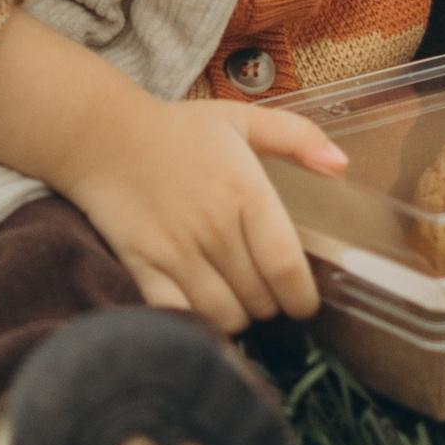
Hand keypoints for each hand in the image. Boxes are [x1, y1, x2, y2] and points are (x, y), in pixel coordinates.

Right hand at [0, 6, 346, 331]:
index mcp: (245, 191)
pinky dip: (198, 324)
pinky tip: (202, 310)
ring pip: (225, 315)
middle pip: (259, 298)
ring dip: (237, 317)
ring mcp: (176, 249)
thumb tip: (343, 165)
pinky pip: (181, 317)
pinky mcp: (144, 266)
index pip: (286, 267)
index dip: (302, 298)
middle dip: (269, 304)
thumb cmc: (177, 130)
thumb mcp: (241, 120)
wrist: (101, 135)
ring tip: (235, 300)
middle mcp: (214, 225)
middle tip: (263, 293)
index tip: (303, 303)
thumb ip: (296, 137)